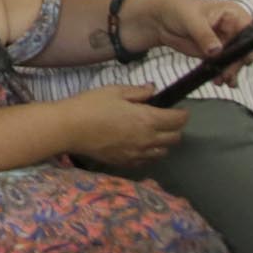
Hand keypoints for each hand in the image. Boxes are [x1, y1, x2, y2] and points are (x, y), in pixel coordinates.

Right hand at [65, 83, 188, 168]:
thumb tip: (153, 90)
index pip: (178, 120)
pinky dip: (148, 153)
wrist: (69, 128)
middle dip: (175, 128)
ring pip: (162, 152)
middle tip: (166, 120)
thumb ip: (138, 92)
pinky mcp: (125, 163)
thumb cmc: (91, 105)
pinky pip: (146, 161)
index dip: (183, 114)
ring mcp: (137, 154)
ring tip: (153, 133)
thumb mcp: (115, 91)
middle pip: (175, 138)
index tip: (180, 109)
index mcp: (147, 119)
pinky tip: (138, 145)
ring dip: (163, 143)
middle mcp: (147, 140)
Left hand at [140, 0, 252, 81]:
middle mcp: (234, 28)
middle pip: (246, 49)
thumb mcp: (191, 20)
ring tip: (221, 79)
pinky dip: (223, 74)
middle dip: (238, 62)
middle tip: (227, 73)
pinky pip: (226, 66)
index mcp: (233, 13)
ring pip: (237, 60)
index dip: (250, 45)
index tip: (244, 59)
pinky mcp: (218, 54)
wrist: (161, 22)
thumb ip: (204, 35)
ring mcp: (227, 42)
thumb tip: (216, 50)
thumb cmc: (177, 11)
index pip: (250, 30)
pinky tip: (218, 80)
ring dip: (231, 71)